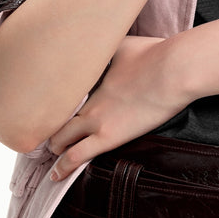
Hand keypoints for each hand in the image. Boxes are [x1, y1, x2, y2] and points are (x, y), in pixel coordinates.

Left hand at [45, 34, 189, 179]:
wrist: (174, 69)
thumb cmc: (156, 54)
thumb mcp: (125, 44)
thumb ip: (111, 48)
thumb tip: (108, 41)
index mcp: (90, 78)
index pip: (59, 94)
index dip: (51, 104)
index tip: (47, 108)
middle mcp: (86, 99)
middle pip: (55, 117)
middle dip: (48, 126)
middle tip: (44, 134)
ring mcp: (96, 119)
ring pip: (61, 138)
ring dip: (55, 147)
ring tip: (51, 156)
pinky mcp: (109, 137)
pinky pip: (76, 156)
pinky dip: (63, 167)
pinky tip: (55, 176)